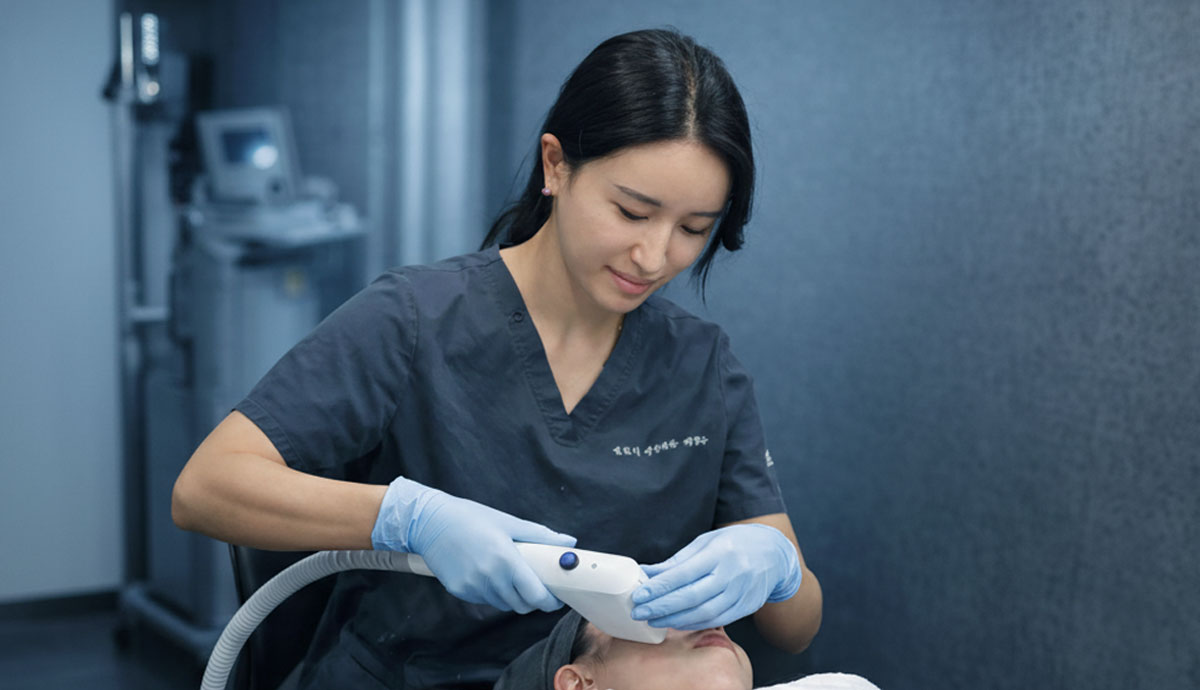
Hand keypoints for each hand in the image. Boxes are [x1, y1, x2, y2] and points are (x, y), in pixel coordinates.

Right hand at [372, 476, 575, 612]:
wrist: (429, 522)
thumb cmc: (471, 517)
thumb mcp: (508, 522)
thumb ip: (541, 536)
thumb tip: (569, 543)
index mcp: (506, 560)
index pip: (535, 596)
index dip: (550, 601)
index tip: (556, 597)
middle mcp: (490, 578)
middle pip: (521, 606)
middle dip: (533, 601)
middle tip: (536, 587)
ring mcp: (473, 587)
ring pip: (503, 605)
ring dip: (513, 597)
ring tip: (511, 576)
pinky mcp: (460, 591)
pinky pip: (485, 600)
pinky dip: (493, 593)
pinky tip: (488, 574)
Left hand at [631, 523, 800, 629]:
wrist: (774, 554)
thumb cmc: (734, 544)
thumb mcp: (705, 543)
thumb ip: (676, 560)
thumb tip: (647, 573)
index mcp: (719, 553)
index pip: (684, 574)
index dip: (659, 587)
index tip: (639, 595)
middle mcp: (731, 574)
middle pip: (691, 596)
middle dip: (662, 607)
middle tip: (639, 612)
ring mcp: (740, 593)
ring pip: (703, 613)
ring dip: (674, 619)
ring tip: (653, 620)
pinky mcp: (744, 607)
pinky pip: (715, 620)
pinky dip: (693, 623)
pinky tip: (676, 622)